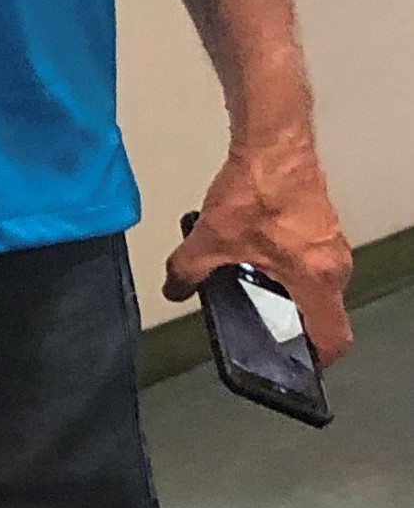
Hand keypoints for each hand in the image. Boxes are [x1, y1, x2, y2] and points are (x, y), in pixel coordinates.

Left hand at [167, 136, 352, 363]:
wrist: (273, 143)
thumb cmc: (258, 189)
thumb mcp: (211, 238)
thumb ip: (188, 271)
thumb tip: (174, 289)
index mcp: (317, 279)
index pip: (334, 338)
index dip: (317, 358)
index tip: (299, 364)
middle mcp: (334, 265)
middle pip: (326, 312)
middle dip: (299, 324)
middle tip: (270, 328)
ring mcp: (331, 243)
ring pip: (319, 284)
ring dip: (293, 291)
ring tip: (258, 289)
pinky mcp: (321, 223)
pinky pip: (311, 258)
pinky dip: (290, 265)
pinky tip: (258, 254)